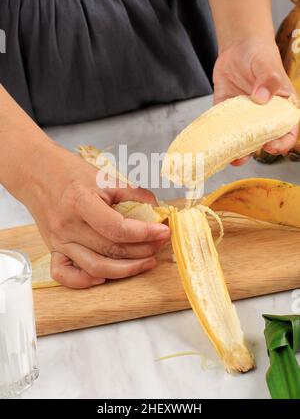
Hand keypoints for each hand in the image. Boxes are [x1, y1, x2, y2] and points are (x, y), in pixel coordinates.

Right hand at [21, 142, 169, 288]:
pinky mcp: (53, 249)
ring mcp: (58, 241)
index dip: (144, 232)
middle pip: (110, 249)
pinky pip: (65, 275)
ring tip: (148, 261)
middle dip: (142, 250)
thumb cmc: (69, 171)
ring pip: (95, 266)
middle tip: (160, 243)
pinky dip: (85, 281)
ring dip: (126, 269)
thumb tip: (157, 210)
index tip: (163, 230)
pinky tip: (105, 277)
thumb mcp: (103, 175)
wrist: (35, 172)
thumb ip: (132, 192)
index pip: (116, 228)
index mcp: (79, 202)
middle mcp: (67, 226)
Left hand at [212, 37, 298, 164]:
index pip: (288, 131)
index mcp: (281, 108)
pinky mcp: (227, 113)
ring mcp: (245, 117)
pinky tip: (213, 142)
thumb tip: (263, 98)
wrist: (238, 47)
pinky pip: (223, 128)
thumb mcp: (267, 65)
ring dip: (236, 151)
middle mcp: (264, 117)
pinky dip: (219, 137)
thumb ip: (269, 80)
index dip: (282, 143)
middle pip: (263, 140)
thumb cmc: (260, 55)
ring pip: (242, 140)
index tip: (271, 146)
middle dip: (254, 152)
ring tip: (230, 157)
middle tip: (244, 155)